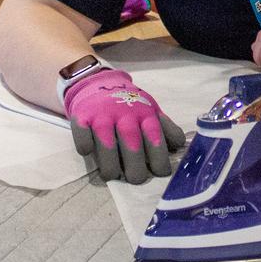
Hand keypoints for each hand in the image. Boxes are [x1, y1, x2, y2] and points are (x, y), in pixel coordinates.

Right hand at [62, 68, 185, 182]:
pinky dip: (85, 144)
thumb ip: (165, 128)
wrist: (98, 82)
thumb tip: (178, 147)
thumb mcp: (151, 111)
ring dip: (109, 162)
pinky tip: (89, 152)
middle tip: (136, 179)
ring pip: (106, 140)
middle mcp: (124, 113)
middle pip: (131, 141)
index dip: (159, 156)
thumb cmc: (129, 104)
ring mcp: (102, 114)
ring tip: (112, 176)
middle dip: (135, 165)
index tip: (161, 172)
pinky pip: (82, 132)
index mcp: (145, 113)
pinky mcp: (82, 115)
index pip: (155, 136)